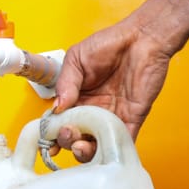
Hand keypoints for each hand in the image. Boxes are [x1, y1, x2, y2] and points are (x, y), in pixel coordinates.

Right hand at [53, 12, 181, 161]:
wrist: (142, 38)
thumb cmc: (110, 43)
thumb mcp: (77, 58)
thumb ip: (65, 82)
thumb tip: (57, 107)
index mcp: (77, 98)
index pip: (62, 121)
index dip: (53, 133)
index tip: (46, 139)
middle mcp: (93, 111)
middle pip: (76, 137)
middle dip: (68, 141)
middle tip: (67, 133)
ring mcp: (112, 116)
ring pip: (97, 145)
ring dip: (86, 151)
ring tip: (80, 144)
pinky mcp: (132, 118)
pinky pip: (122, 141)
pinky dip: (112, 149)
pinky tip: (102, 148)